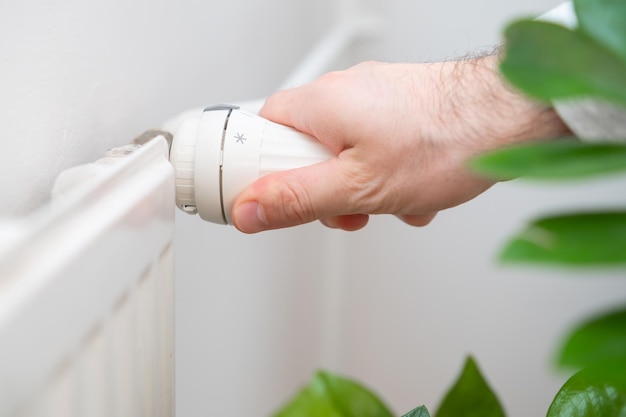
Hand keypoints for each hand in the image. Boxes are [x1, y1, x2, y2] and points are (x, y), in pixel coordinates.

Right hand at [231, 55, 569, 232]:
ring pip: (341, 156)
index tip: (270, 199)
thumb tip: (250, 210)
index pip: (259, 133)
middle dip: (323, 190)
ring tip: (388, 200)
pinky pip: (372, 150)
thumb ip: (297, 200)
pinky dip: (384, 176)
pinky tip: (411, 190)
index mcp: (320, 104)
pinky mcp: (398, 111)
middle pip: (303, 150)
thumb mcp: (358, 186)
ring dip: (358, 188)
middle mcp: (343, 93)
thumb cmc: (447, 140)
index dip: (261, 172)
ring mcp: (373, 100)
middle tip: (345, 207)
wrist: (512, 118)